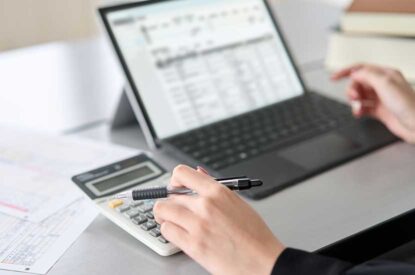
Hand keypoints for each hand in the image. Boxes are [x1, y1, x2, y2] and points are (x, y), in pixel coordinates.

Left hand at [153, 165, 284, 274]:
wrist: (262, 261)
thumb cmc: (254, 235)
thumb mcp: (237, 203)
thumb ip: (213, 188)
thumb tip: (198, 173)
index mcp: (218, 191)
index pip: (182, 173)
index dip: (174, 180)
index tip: (174, 187)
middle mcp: (205, 205)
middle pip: (169, 194)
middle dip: (170, 202)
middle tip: (175, 209)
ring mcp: (197, 225)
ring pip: (162, 211)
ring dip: (165, 216)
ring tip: (174, 221)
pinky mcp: (192, 245)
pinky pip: (166, 231)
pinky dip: (169, 231)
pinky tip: (180, 233)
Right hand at [332, 64, 414, 142]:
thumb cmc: (408, 105)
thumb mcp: (385, 83)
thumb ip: (367, 75)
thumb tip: (354, 73)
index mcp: (385, 74)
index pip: (361, 68)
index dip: (346, 72)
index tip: (334, 77)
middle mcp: (383, 85)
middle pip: (358, 83)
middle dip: (352, 90)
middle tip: (354, 97)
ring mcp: (380, 98)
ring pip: (359, 96)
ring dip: (354, 102)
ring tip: (358, 107)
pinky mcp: (379, 110)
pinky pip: (362, 108)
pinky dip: (358, 110)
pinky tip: (359, 113)